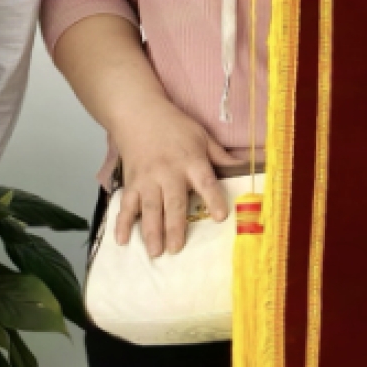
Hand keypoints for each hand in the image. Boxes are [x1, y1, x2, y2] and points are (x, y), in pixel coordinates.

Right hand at [108, 91, 239, 261]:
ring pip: (149, 208)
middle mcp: (168, 172)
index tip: (220, 217)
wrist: (138, 114)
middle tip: (177, 248)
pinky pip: (126, 205)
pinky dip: (122, 223)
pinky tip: (122, 240)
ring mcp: (147, 179)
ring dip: (151, 231)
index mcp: (191, 161)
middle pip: (173, 202)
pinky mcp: (131, 183)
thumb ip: (220, 156)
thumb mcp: (202, 136)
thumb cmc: (174, 127)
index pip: (205, 182)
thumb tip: (245, 165)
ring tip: (156, 252)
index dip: (213, 199)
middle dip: (174, 226)